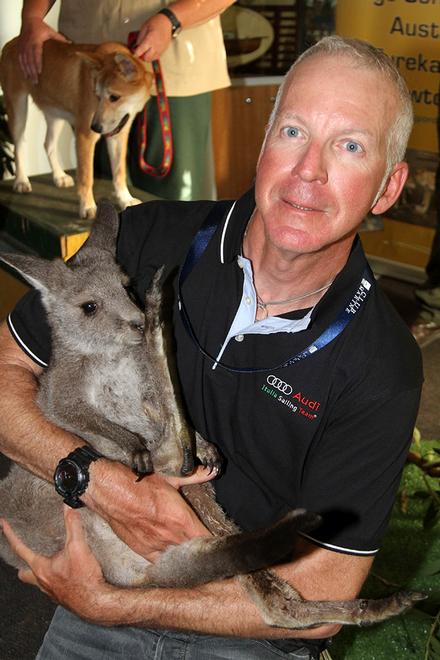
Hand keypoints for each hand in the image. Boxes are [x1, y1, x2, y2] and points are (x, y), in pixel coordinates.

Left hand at [0, 507, 115, 622]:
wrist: (96, 602)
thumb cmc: (84, 579)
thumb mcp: (78, 546)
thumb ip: (73, 525)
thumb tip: (68, 508)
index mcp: (41, 569)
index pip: (20, 549)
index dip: (10, 535)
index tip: (3, 525)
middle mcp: (43, 582)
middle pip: (24, 574)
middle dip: (23, 565)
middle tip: (26, 555)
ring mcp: (52, 591)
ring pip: (39, 581)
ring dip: (41, 572)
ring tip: (49, 562)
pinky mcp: (64, 596)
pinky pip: (53, 586)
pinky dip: (56, 578)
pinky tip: (67, 573)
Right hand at [18, 17, 68, 83]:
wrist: (29, 19)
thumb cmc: (41, 27)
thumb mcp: (51, 32)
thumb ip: (60, 39)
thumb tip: (71, 44)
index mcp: (36, 40)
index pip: (36, 54)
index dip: (37, 63)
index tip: (39, 72)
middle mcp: (28, 43)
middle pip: (29, 60)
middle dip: (32, 71)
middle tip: (36, 81)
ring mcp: (23, 46)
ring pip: (24, 61)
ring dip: (27, 71)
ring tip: (31, 81)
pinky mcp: (20, 47)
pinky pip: (20, 59)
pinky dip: (22, 67)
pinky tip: (25, 75)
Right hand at [85, 461, 215, 561]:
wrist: (109, 491)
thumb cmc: (139, 482)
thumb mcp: (169, 476)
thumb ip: (193, 476)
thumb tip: (212, 470)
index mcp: (181, 519)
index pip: (206, 539)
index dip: (215, 543)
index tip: (221, 543)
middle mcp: (170, 536)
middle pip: (193, 551)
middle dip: (201, 550)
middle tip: (207, 547)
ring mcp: (155, 546)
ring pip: (178, 557)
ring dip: (185, 555)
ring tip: (191, 553)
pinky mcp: (142, 550)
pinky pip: (160, 561)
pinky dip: (168, 559)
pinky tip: (172, 557)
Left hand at [133, 14, 173, 61]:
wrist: (167, 22)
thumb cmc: (157, 22)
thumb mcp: (144, 27)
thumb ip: (140, 37)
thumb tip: (137, 45)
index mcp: (150, 40)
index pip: (141, 51)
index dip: (136, 53)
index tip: (134, 53)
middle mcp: (156, 46)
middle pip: (146, 58)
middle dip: (142, 56)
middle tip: (139, 52)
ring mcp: (160, 49)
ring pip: (152, 59)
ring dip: (147, 57)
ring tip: (145, 51)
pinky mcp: (163, 50)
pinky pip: (156, 57)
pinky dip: (152, 56)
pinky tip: (151, 50)